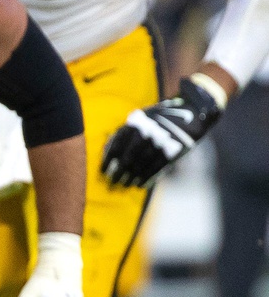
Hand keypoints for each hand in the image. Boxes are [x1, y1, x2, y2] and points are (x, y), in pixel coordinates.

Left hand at [101, 74, 225, 188]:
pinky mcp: (174, 150)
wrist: (192, 111)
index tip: (103, 171)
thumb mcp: (141, 118)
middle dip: (120, 172)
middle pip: (129, 157)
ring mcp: (161, 141)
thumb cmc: (160, 117)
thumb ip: (127, 133)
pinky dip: (147, 177)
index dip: (108, 160)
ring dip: (132, 177)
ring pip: (143, 164)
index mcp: (136, 123)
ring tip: (125, 185)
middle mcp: (147, 132)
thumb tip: (109, 152)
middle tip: (113, 182)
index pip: (117, 145)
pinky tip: (140, 184)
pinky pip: (157, 167)